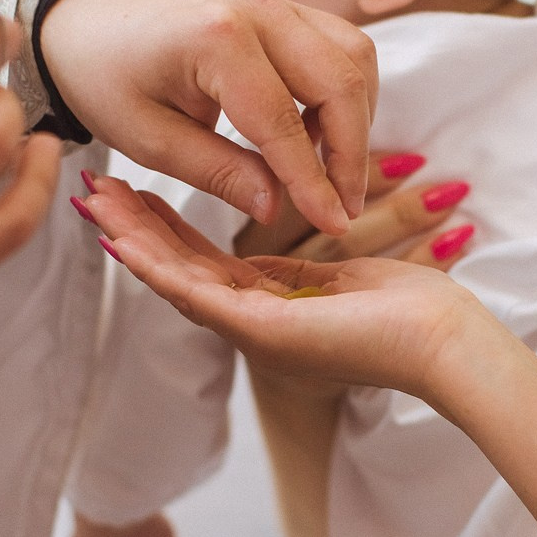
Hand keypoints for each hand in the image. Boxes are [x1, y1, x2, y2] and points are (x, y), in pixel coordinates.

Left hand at [39, 0, 377, 235]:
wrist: (84, 18)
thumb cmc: (104, 77)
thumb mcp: (148, 139)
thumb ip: (218, 172)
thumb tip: (277, 209)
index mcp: (215, 39)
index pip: (284, 121)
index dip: (313, 181)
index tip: (334, 226)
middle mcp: (259, 10)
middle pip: (343, 79)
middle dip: (351, 151)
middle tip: (343, 208)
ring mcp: (277, 3)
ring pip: (355, 57)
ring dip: (355, 118)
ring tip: (328, 172)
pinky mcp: (285, 10)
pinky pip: (340, 47)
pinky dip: (343, 93)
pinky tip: (314, 135)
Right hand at [77, 174, 491, 397]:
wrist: (444, 343)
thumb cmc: (412, 311)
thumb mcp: (342, 277)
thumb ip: (301, 270)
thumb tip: (280, 248)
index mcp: (271, 314)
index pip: (204, 267)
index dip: (165, 231)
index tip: (136, 195)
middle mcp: (253, 329)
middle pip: (177, 273)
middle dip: (134, 230)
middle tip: (92, 193)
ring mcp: (253, 333)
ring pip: (175, 281)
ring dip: (131, 240)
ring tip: (93, 204)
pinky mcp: (262, 329)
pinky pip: (196, 292)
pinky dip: (155, 265)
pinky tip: (123, 240)